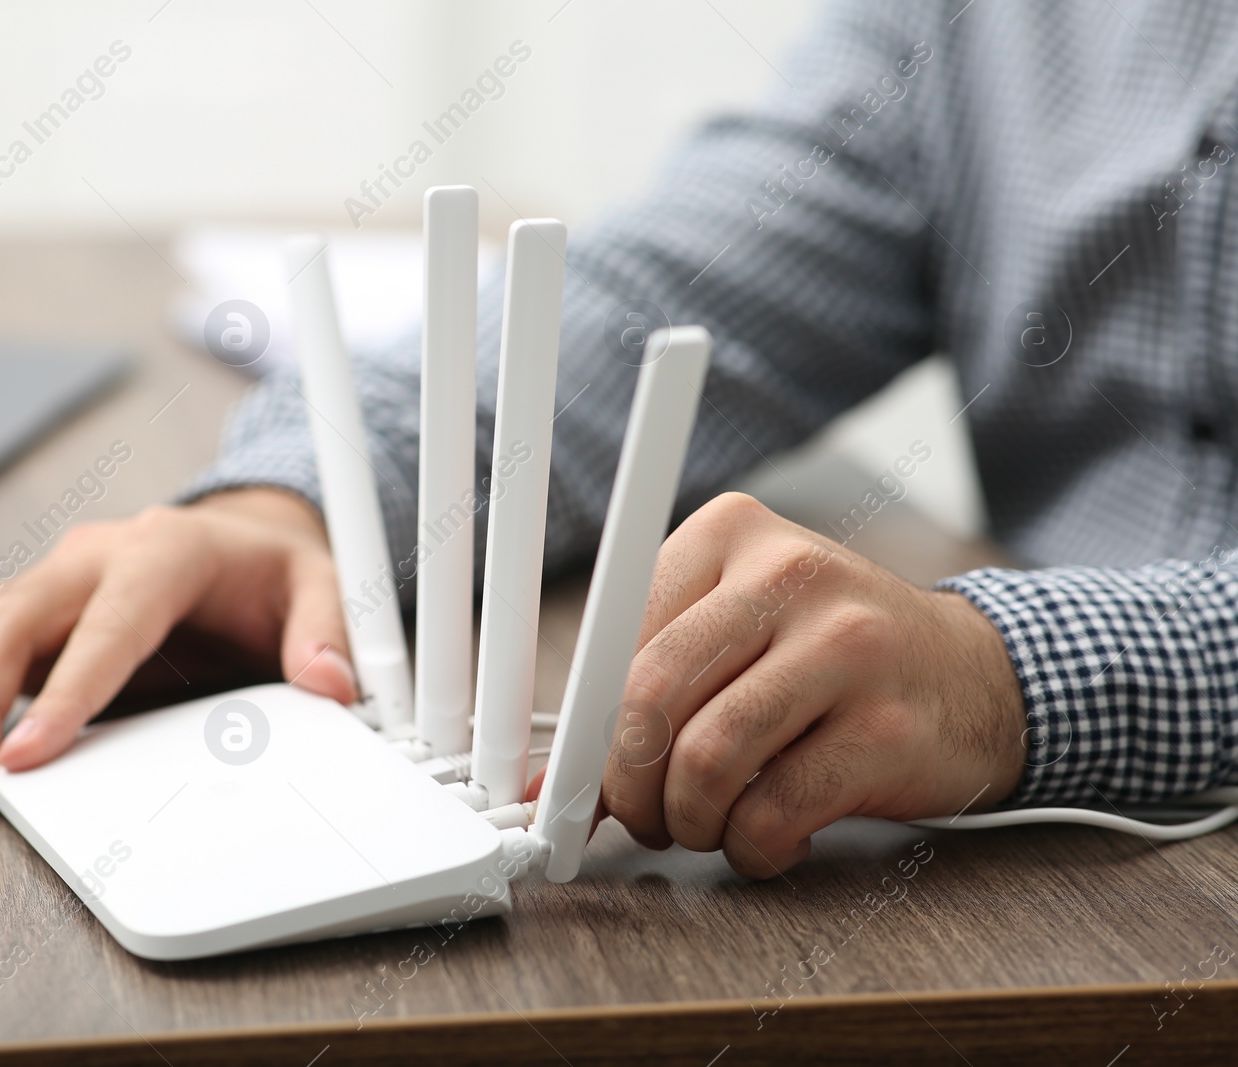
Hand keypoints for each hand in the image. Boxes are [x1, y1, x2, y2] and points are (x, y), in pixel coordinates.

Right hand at [0, 489, 356, 805]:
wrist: (238, 542)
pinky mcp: (33, 613)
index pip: (107, 622)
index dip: (68, 690)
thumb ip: (327, 631)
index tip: (31, 753)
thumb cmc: (270, 572)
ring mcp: (55, 582)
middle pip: (10, 618)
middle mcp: (95, 556)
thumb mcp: (319, 586)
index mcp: (165, 550)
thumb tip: (331, 684)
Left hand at [599, 492, 1025, 877]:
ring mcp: (846, 647)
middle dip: (630, 784)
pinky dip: (752, 848)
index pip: (618, 638)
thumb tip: (549, 780)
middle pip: (652, 696)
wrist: (977, 676)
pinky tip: (769, 840)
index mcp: (730, 534)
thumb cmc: (833, 658)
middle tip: (645, 817)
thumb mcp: (738, 637)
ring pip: (707, 757)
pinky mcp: (886, 729)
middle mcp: (788, 574)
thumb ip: (646, 690)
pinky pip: (774, 810)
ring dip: (689, 821)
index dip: (587, 726)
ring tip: (707, 826)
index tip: (579, 780)